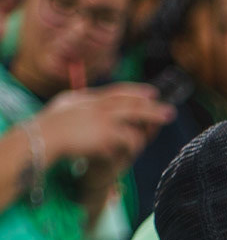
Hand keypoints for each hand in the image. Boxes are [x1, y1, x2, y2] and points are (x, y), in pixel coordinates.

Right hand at [41, 84, 172, 168]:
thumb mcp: (64, 106)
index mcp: (90, 98)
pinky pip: (128, 139)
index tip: (151, 92)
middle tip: (169, 109)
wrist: (44, 136)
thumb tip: (83, 97)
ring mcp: (105, 119)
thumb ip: (78, 101)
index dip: (136, 92)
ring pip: (135, 119)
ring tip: (163, 122)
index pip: (118, 92)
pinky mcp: (107, 135)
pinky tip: (139, 147)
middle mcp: (100, 106)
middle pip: (132, 103)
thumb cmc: (48, 125)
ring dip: (150, 121)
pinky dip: (133, 144)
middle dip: (152, 105)